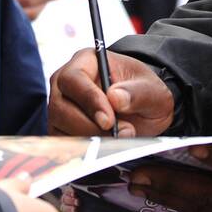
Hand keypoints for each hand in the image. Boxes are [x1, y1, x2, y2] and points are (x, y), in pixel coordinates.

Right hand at [49, 48, 173, 137]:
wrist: (144, 111)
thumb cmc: (144, 93)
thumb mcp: (152, 90)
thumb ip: (136, 92)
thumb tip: (115, 98)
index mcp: (86, 61)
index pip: (74, 79)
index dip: (89, 101)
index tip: (109, 121)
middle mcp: (66, 83)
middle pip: (61, 106)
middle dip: (91, 126)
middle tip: (122, 133)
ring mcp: (60, 106)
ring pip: (59, 127)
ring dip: (89, 139)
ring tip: (120, 139)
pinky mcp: (60, 129)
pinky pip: (62, 144)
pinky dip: (82, 150)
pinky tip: (104, 149)